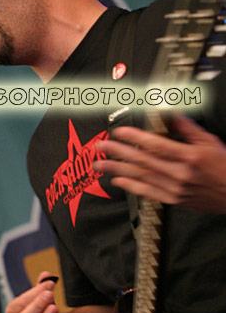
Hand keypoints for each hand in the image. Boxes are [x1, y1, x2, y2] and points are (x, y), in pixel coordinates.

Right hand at [5, 271, 60, 312]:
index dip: (34, 292)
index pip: (21, 302)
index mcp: (12, 311)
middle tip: (49, 294)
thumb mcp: (42, 296)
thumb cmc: (42, 310)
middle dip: (37, 305)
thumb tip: (46, 275)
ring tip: (54, 308)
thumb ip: (42, 286)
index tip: (49, 283)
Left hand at [94, 116, 225, 213]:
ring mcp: (175, 188)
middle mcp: (179, 173)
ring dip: (118, 170)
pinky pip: (147, 193)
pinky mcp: (173, 200)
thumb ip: (187, 128)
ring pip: (140, 177)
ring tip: (99, 165)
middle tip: (101, 146)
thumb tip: (171, 113)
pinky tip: (117, 181)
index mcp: (189, 156)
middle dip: (119, 152)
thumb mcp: (209, 142)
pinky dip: (130, 187)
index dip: (135, 138)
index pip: (156, 145)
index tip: (119, 132)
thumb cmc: (224, 167)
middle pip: (143, 161)